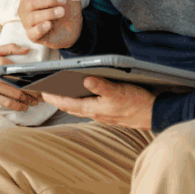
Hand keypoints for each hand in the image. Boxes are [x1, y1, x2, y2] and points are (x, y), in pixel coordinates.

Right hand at [0, 44, 41, 110]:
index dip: (35, 78)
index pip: (23, 71)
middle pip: (22, 84)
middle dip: (34, 92)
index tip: (42, 82)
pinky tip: (23, 107)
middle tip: (41, 95)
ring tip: (34, 102)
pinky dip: (17, 106)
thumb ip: (11, 48)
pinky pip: (6, 102)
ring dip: (28, 100)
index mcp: (1, 61)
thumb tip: (28, 49)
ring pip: (16, 95)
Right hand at [18, 0, 81, 48]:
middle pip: (30, 2)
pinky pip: (32, 33)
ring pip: (32, 17)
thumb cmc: (66, 5)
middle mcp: (25, 8)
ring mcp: (28, 22)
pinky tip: (50, 25)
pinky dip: (41, 28)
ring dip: (49, 13)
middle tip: (63, 1)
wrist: (75, 24)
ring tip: (62, 12)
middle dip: (48, 0)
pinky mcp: (33, 35)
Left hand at [41, 77, 155, 130]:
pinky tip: (82, 95)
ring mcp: (101, 114)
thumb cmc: (136, 103)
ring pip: (79, 107)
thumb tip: (85, 79)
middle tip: (45, 91)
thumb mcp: (118, 91)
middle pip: (70, 106)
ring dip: (68, 101)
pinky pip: (88, 107)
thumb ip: (101, 86)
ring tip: (59, 92)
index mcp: (93, 108)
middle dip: (57, 99)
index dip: (53, 97)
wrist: (153, 114)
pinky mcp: (108, 112)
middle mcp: (94, 113)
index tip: (41, 92)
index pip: (66, 103)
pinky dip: (80, 101)